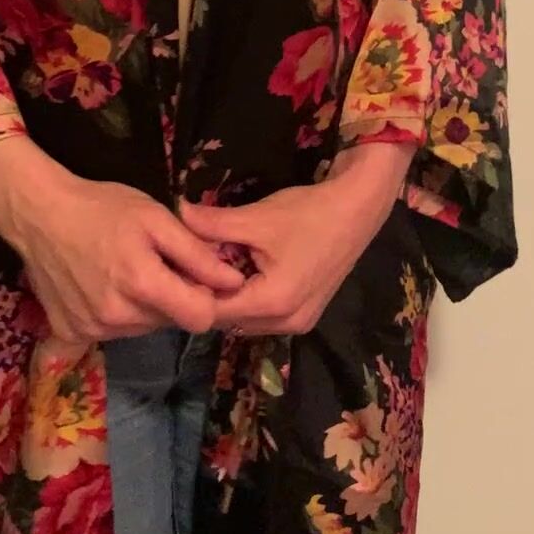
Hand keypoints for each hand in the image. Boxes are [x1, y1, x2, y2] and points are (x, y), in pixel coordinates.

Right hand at [0, 136, 243, 343]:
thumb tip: (234, 282)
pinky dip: (112, 315)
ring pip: (141, 329)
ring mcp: (91, 329)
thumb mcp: (156, 218)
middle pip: (169, 323)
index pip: (200, 318)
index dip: (204, 296)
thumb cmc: (102, 207)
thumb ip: (197, 254)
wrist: (40, 213)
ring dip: (142, 307)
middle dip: (171, 298)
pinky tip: (100, 287)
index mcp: (143, 285)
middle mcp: (118, 317)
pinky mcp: (70, 333)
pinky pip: (109, 333)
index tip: (193, 276)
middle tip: (151, 263)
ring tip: (123, 271)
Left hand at [178, 142, 414, 336]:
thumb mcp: (255, 217)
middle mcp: (286, 324)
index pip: (213, 310)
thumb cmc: (308, 213)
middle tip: (192, 262)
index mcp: (273, 304)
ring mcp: (299, 323)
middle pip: (229, 318)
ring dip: (230, 295)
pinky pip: (264, 314)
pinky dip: (249, 296)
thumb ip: (211, 224)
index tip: (176, 264)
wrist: (358, 209)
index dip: (191, 288)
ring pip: (245, 318)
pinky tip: (243, 269)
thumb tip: (175, 214)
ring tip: (217, 263)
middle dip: (209, 292)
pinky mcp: (306, 314)